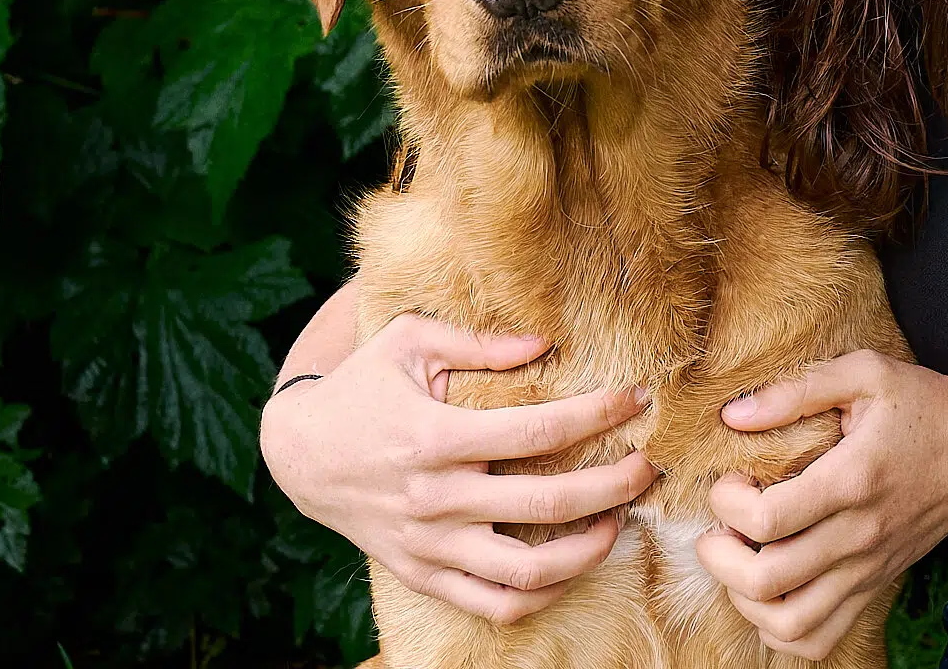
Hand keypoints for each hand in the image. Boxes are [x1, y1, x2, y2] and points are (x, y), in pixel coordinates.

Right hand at [262, 311, 656, 624]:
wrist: (300, 453)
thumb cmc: (363, 385)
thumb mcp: (409, 342)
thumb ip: (479, 344)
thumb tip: (546, 342)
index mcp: (434, 435)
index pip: (537, 431)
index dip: (596, 415)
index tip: (636, 398)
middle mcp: (435, 498)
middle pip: (546, 503)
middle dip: (612, 485)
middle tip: (647, 465)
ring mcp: (430, 546)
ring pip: (526, 572)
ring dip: (587, 550)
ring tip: (618, 520)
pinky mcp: (423, 576)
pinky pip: (492, 605)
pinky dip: (541, 595)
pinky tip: (571, 563)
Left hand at [695, 351, 947, 661]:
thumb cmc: (921, 405)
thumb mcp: (863, 373)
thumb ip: (796, 390)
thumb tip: (733, 414)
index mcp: (851, 480)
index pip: (767, 518)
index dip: (727, 503)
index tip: (728, 478)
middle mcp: (857, 536)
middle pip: (768, 580)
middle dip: (719, 557)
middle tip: (716, 527)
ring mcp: (867, 570)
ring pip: (790, 624)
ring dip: (744, 600)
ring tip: (736, 561)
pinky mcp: (873, 587)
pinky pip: (818, 639)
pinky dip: (780, 629)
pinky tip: (767, 591)